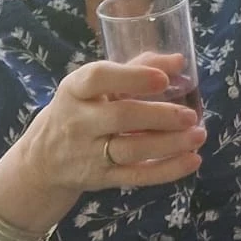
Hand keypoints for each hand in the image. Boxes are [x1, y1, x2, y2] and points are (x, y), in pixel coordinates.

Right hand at [0, 55, 203, 229]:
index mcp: (75, 89)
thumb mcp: (97, 85)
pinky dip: (166, 170)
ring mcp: (88, 153)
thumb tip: (179, 61)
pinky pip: (136, 176)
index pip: (97, 78)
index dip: (132, 77)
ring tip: (199, 134)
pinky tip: (192, 160)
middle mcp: (78, 121)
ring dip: (169, 144)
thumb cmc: (82, 110)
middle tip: (190, 115)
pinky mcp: (100, 179)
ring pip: (131, 150)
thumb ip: (137, 67)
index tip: (163, 79)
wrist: (42, 160)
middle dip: (159, 116)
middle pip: (120, 118)